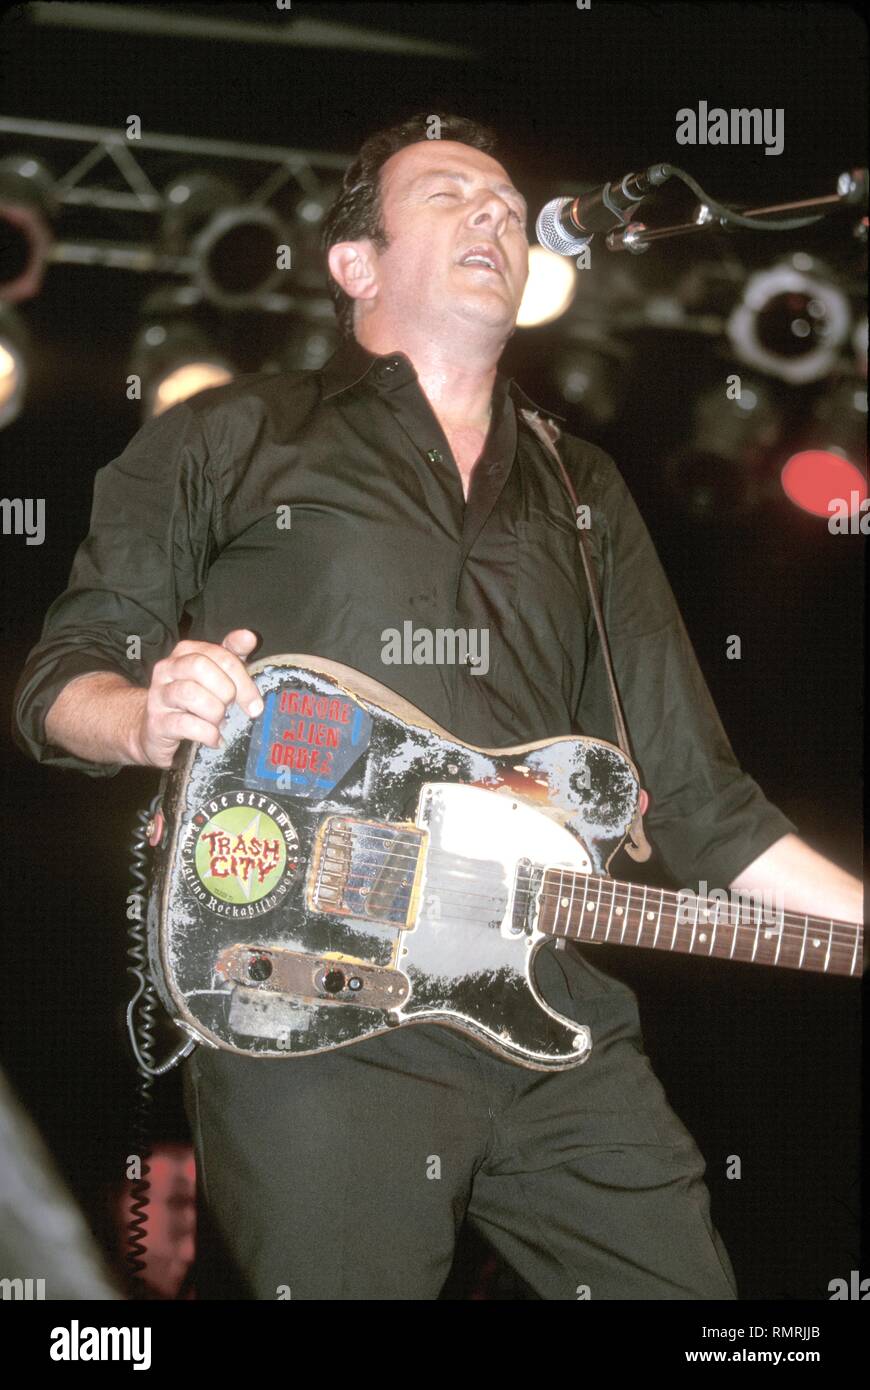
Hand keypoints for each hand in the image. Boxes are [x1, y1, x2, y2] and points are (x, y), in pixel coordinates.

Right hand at [132, 629, 262, 767]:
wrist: (156, 730)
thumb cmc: (192, 700)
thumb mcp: (215, 675)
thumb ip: (231, 655)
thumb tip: (249, 636)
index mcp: (185, 652)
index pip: (219, 654)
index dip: (242, 679)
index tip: (254, 703)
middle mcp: (168, 668)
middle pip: (200, 667)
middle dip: (225, 691)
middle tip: (231, 709)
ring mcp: (158, 695)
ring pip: (190, 693)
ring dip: (215, 712)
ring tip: (219, 723)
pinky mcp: (156, 722)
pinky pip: (185, 724)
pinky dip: (207, 733)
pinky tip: (214, 739)